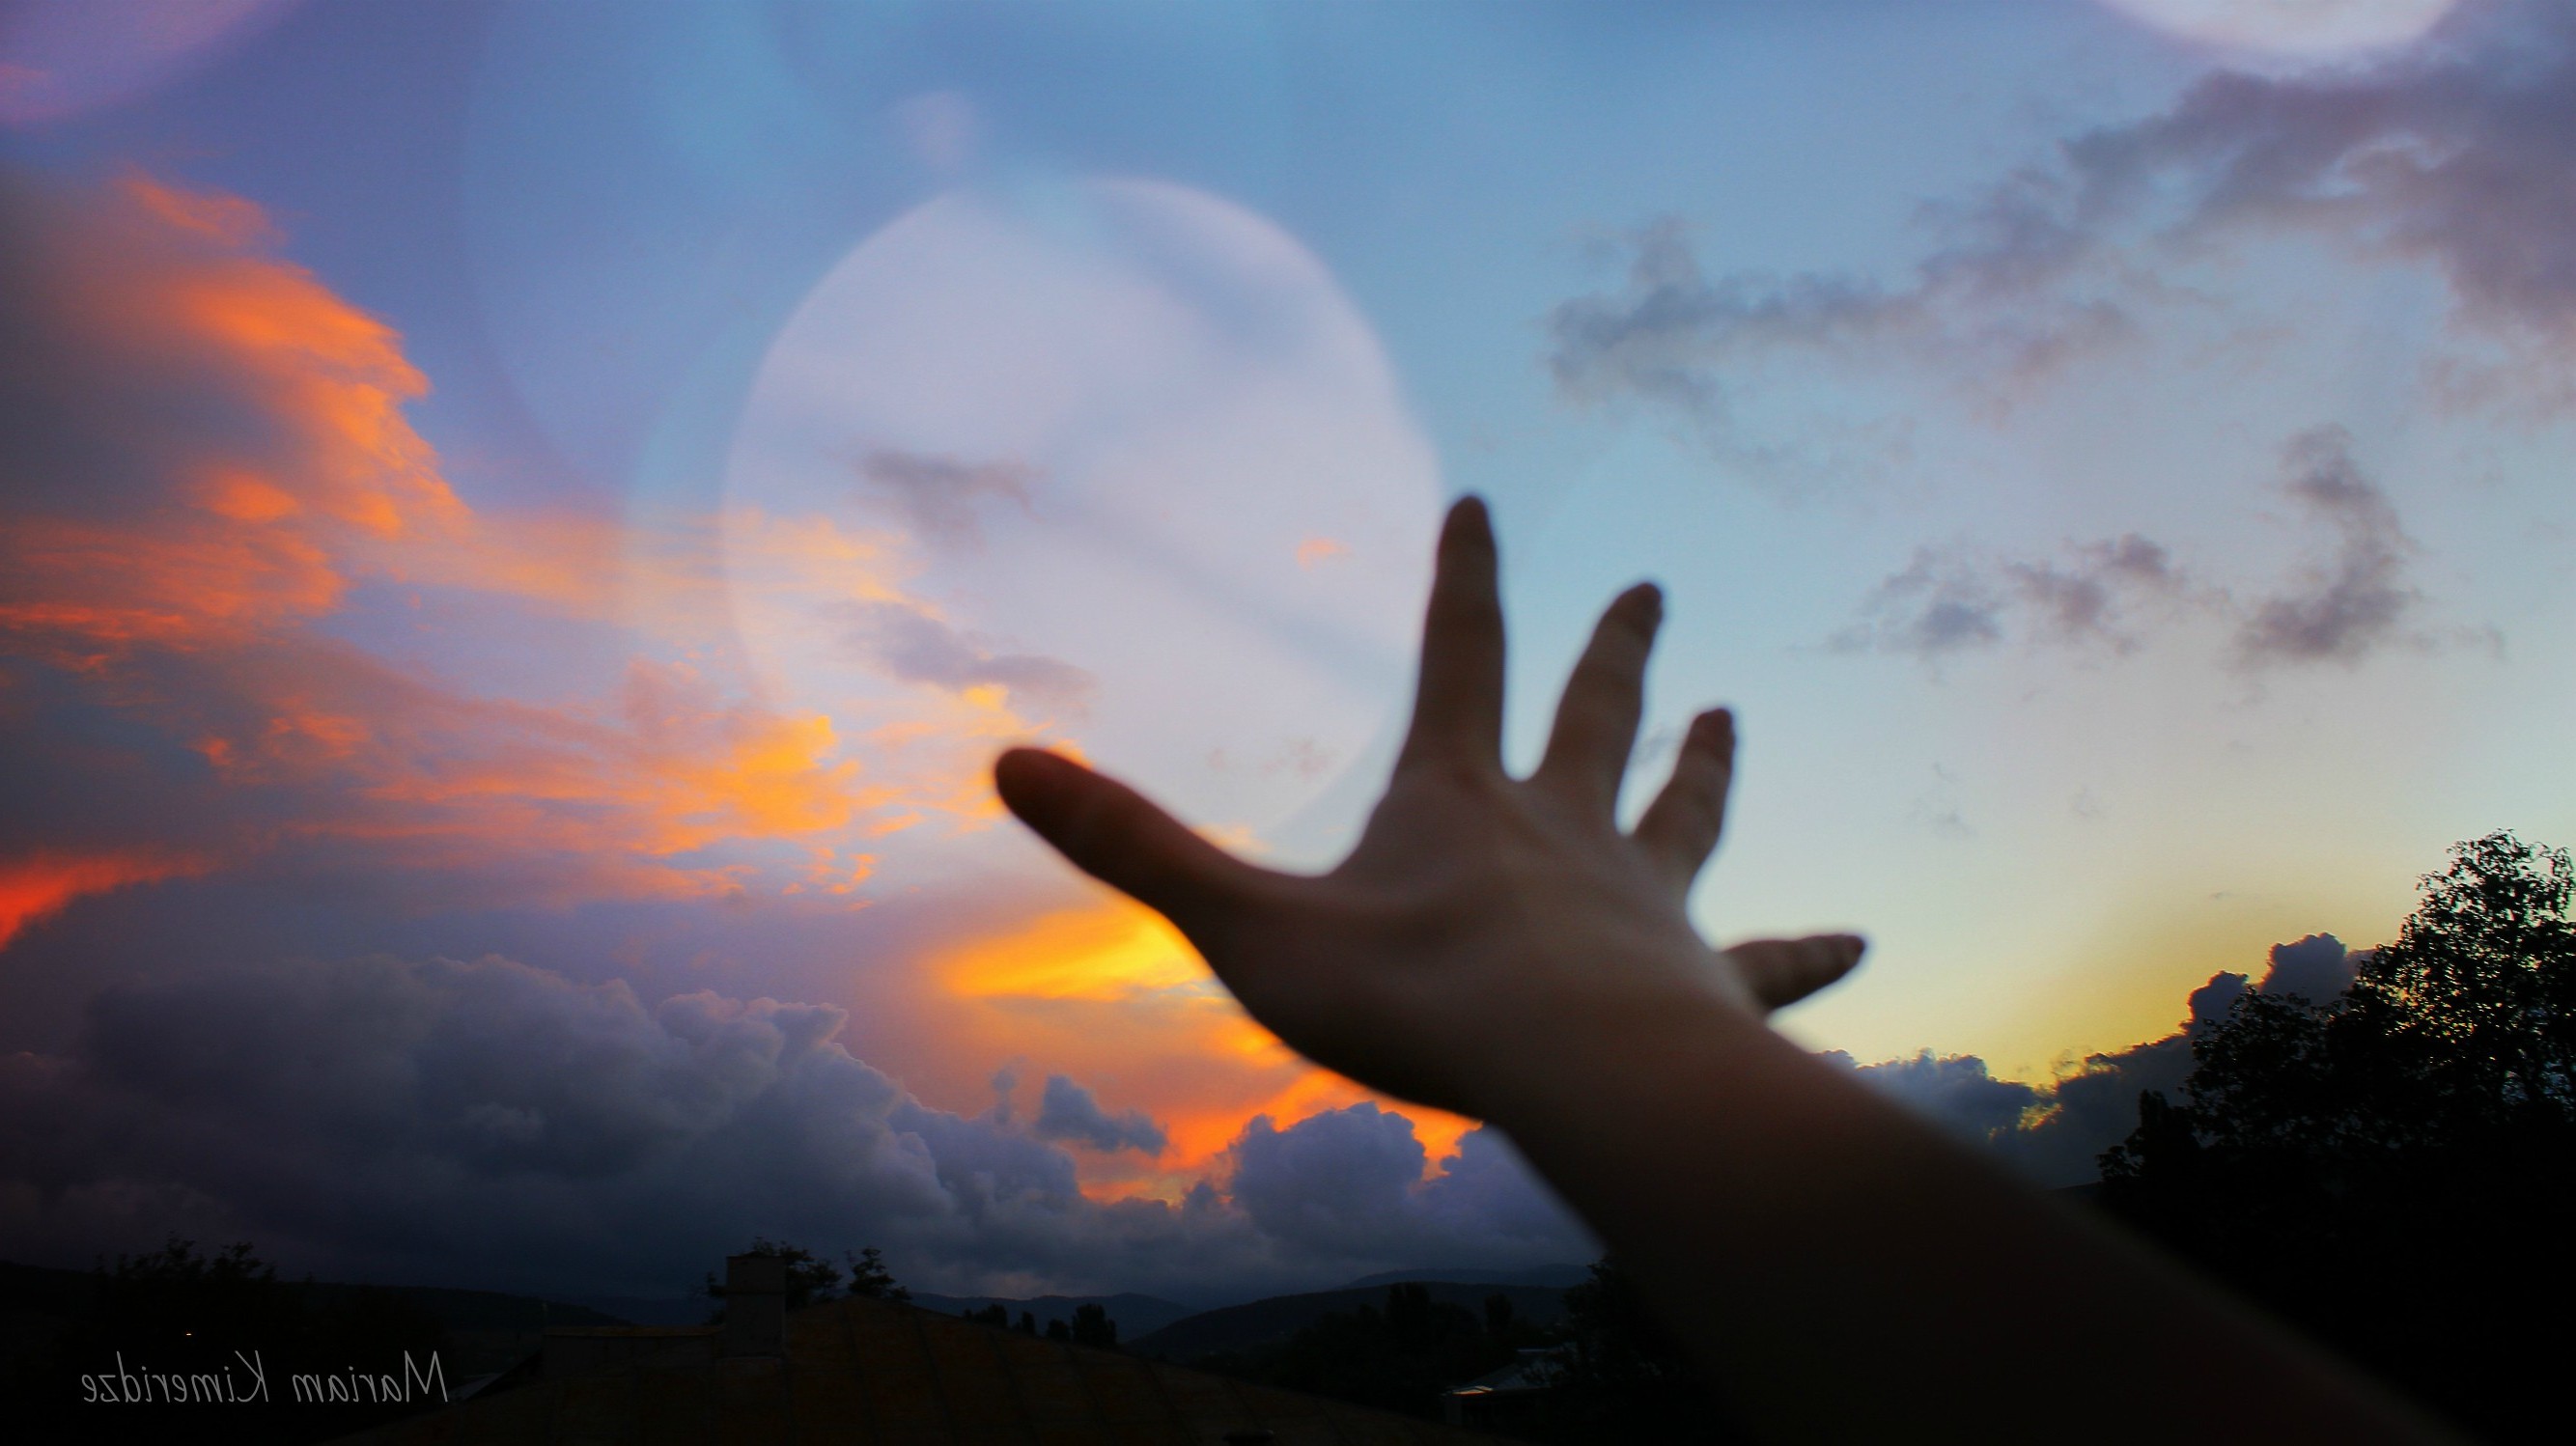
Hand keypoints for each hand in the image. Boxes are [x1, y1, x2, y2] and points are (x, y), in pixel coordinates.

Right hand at [994, 497, 1863, 1122]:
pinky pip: (1764, 958)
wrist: (1579, 1078)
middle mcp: (1564, 831)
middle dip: (1613, 648)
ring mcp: (1644, 902)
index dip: (1463, 577)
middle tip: (1652, 587)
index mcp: (1460, 803)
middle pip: (1594, 714)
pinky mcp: (1704, 981)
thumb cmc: (1416, 1005)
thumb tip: (1004, 760)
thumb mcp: (1248, 926)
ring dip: (1704, 763)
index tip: (1482, 501)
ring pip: (1682, 814)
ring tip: (1734, 714)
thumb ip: (1132, 847)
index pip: (1459, 656)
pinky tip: (1857, 945)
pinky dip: (1806, 954)